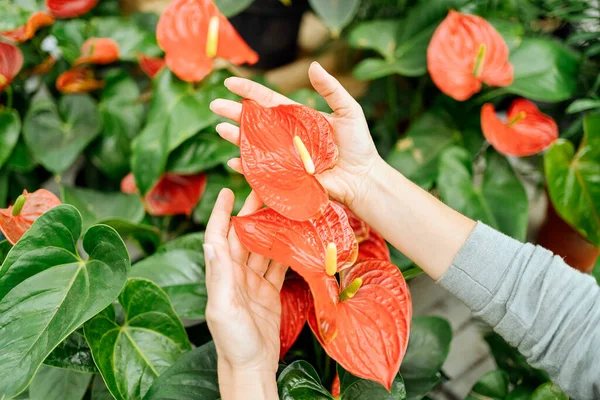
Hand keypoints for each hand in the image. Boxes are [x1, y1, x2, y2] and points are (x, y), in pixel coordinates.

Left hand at [203, 189, 286, 398]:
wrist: (251, 366)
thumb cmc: (233, 340)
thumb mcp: (223, 307)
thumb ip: (219, 274)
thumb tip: (211, 242)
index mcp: (221, 275)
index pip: (218, 236)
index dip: (221, 213)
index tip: (227, 192)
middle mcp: (235, 275)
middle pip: (242, 237)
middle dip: (250, 214)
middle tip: (263, 193)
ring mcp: (252, 283)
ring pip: (262, 248)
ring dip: (270, 229)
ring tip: (282, 210)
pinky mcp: (268, 292)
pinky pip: (276, 266)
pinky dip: (284, 251)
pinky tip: (294, 238)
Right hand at [209, 61, 380, 208]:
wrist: (364, 178)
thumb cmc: (358, 145)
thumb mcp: (348, 111)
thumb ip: (331, 89)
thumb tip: (312, 65)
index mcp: (297, 118)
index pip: (268, 100)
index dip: (249, 90)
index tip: (229, 82)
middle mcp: (286, 136)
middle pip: (255, 121)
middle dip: (234, 113)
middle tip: (214, 106)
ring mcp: (283, 157)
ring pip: (254, 144)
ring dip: (236, 137)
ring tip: (221, 129)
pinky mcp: (285, 176)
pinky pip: (261, 171)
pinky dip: (247, 167)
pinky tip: (234, 160)